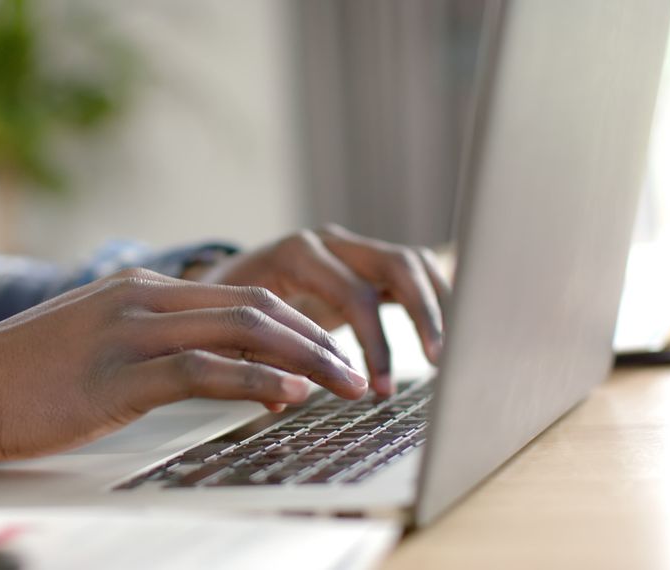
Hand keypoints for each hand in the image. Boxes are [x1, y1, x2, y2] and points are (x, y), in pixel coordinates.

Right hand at [0, 268, 366, 460]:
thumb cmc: (32, 377)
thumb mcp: (104, 346)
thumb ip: (160, 345)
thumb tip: (224, 370)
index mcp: (145, 290)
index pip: (244, 297)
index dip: (299, 325)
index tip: (334, 355)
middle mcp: (145, 298)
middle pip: (257, 307)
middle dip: (318, 339)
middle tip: (358, 372)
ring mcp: (130, 331)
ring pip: (241, 331)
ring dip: (304, 360)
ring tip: (345, 386)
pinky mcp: (117, 374)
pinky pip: (200, 370)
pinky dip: (253, 381)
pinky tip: (288, 395)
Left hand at [189, 224, 448, 396]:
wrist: (219, 281)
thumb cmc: (224, 310)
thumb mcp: (231, 330)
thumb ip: (255, 359)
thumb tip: (280, 399)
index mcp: (297, 253)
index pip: (353, 293)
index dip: (374, 342)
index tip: (380, 387)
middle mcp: (331, 242)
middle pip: (397, 264)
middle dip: (423, 316)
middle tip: (439, 363)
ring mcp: (352, 247)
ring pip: (414, 263)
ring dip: (439, 306)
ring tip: (451, 353)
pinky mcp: (366, 262)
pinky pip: (414, 272)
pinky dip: (435, 300)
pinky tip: (448, 336)